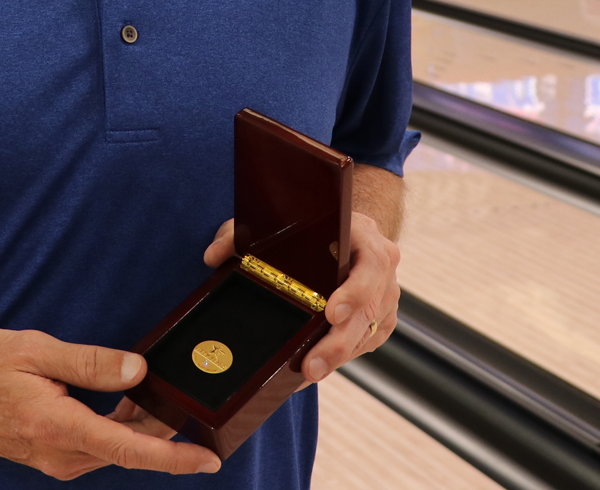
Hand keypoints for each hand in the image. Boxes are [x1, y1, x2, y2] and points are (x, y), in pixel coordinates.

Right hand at [0, 328, 221, 479]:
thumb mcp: (34, 350)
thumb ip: (89, 363)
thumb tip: (138, 371)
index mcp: (58, 428)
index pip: (129, 449)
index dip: (173, 457)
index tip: (207, 459)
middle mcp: (59, 454)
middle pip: (128, 449)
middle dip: (161, 427)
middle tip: (180, 392)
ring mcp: (54, 460)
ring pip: (113, 449)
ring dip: (137, 426)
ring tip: (150, 391)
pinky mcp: (49, 457)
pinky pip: (95, 447)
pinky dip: (115, 428)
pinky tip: (120, 401)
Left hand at [201, 211, 400, 383]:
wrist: (349, 235)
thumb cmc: (312, 229)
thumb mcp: (277, 223)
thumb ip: (242, 234)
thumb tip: (213, 255)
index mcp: (366, 240)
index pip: (371, 266)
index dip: (354, 292)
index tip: (330, 313)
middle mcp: (384, 271)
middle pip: (369, 311)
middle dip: (338, 343)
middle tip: (311, 367)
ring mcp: (386, 299)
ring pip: (366, 334)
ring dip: (337, 358)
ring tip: (306, 375)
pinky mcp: (380, 322)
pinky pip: (364, 345)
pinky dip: (339, 360)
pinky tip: (312, 371)